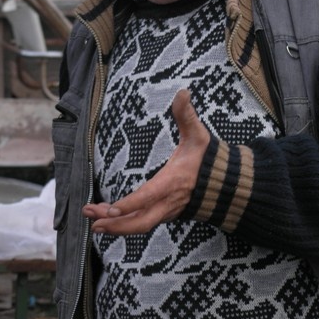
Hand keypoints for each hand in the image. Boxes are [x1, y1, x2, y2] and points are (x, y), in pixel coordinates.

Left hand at [83, 89, 209, 234]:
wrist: (226, 184)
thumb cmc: (209, 158)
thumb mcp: (197, 134)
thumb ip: (186, 115)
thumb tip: (182, 92)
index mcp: (173, 182)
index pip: (149, 196)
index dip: (131, 204)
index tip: (111, 209)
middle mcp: (169, 202)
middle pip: (140, 222)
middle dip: (115, 224)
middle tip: (92, 221)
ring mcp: (167, 211)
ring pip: (140, 226)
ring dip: (116, 226)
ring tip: (93, 222)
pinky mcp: (165, 214)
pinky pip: (143, 223)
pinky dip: (125, 223)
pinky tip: (110, 218)